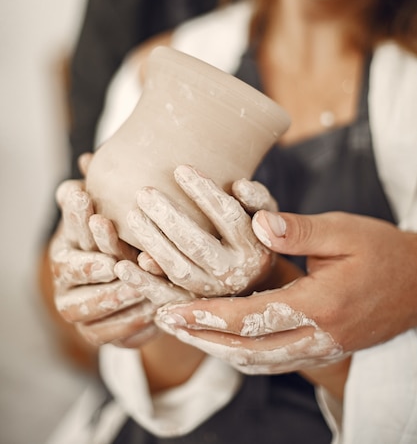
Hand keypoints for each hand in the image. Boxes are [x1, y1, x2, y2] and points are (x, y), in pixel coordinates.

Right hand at [50, 178, 158, 347]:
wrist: (131, 271)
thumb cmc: (117, 231)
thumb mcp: (106, 211)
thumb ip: (98, 193)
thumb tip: (86, 160)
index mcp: (63, 261)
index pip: (70, 256)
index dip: (86, 241)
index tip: (104, 225)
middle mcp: (67, 294)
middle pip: (77, 296)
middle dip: (104, 279)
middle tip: (127, 266)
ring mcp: (85, 321)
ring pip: (97, 321)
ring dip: (122, 304)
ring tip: (146, 290)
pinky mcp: (106, 338)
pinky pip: (118, 339)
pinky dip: (135, 326)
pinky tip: (155, 312)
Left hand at [118, 165, 275, 296]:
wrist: (252, 283)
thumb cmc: (253, 234)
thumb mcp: (264, 216)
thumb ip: (257, 199)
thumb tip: (239, 185)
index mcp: (255, 248)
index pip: (227, 216)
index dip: (204, 192)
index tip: (180, 169)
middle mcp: (235, 275)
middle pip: (198, 244)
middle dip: (169, 217)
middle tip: (144, 192)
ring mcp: (211, 295)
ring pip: (178, 270)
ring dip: (153, 243)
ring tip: (132, 216)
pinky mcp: (191, 307)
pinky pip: (164, 297)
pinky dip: (142, 283)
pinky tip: (121, 264)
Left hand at [154, 211, 416, 374]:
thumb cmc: (382, 251)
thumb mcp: (344, 231)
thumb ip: (299, 230)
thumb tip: (256, 225)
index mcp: (321, 305)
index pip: (251, 318)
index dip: (207, 316)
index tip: (171, 310)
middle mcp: (318, 336)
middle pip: (246, 349)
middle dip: (201, 338)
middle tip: (163, 322)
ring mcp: (322, 349)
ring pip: (258, 362)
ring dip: (217, 350)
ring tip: (185, 332)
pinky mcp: (323, 350)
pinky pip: (274, 363)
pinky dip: (242, 356)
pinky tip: (223, 342)